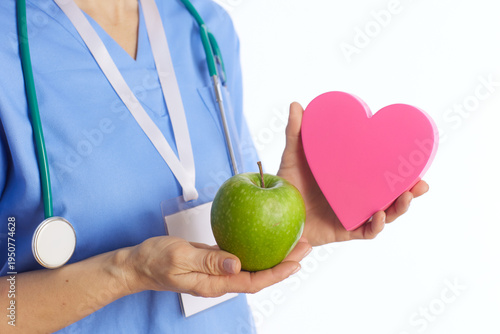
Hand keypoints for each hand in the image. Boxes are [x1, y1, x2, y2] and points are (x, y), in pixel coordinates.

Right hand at [124, 236, 311, 296]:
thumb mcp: (180, 257)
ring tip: (290, 241)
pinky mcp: (213, 260)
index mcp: (214, 283)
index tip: (296, 262)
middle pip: (259, 274)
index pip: (253, 282)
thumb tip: (237, 264)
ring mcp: (217, 270)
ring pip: (252, 265)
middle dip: (284, 263)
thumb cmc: (155, 261)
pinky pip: (240, 256)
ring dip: (272, 255)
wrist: (138, 263)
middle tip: (303, 246)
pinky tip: (262, 238)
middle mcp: (220, 279)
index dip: (277, 273)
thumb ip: (208, 260)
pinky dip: (254, 248)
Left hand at [277, 102, 428, 245]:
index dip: (402, 169)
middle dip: (411, 191)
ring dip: (399, 208)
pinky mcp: (344, 231)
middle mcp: (357, 198)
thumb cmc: (287, 187)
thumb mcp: (293, 158)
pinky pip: (366, 231)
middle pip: (391, 196)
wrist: (274, 216)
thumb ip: (296, 133)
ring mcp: (352, 215)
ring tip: (407, 196)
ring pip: (385, 215)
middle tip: (421, 183)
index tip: (415, 157)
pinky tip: (379, 215)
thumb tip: (297, 104)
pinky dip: (376, 225)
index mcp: (352, 179)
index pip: (382, 173)